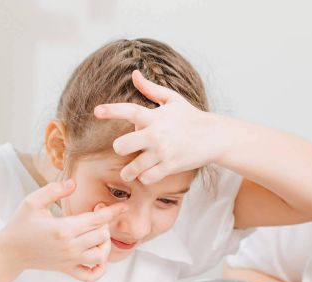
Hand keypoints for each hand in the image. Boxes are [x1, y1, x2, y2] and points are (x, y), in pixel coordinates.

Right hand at [0, 180, 126, 281]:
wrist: (10, 252)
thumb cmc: (21, 225)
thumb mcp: (32, 202)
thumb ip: (54, 190)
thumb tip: (74, 183)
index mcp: (63, 228)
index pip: (97, 219)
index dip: (112, 211)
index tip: (123, 206)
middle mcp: (69, 246)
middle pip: (102, 235)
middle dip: (104, 223)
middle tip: (96, 215)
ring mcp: (70, 260)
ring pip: (101, 255)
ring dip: (105, 244)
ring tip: (97, 234)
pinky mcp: (67, 270)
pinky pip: (91, 276)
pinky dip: (100, 269)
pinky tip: (97, 257)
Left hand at [94, 70, 223, 184]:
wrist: (214, 136)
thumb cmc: (191, 117)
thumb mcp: (173, 100)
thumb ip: (151, 89)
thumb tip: (134, 73)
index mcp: (155, 117)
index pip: (130, 111)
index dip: (112, 111)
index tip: (97, 111)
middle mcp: (157, 135)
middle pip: (123, 145)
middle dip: (120, 148)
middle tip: (124, 150)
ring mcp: (163, 153)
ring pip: (133, 167)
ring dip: (129, 171)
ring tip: (130, 171)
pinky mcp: (170, 167)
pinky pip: (148, 178)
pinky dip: (144, 178)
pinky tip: (146, 174)